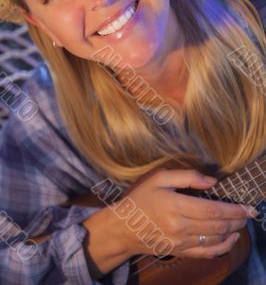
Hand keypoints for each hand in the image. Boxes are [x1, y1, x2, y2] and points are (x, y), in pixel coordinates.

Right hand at [114, 169, 255, 259]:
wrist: (124, 226)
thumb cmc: (141, 198)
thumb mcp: (159, 178)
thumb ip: (186, 176)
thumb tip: (212, 181)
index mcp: (176, 206)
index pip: (213, 209)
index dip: (233, 209)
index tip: (247, 207)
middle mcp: (180, 227)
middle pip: (218, 225)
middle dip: (237, 220)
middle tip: (249, 213)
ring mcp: (181, 242)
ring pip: (215, 239)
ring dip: (233, 231)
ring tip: (242, 223)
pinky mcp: (180, 252)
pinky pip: (206, 253)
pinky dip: (222, 248)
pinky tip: (231, 240)